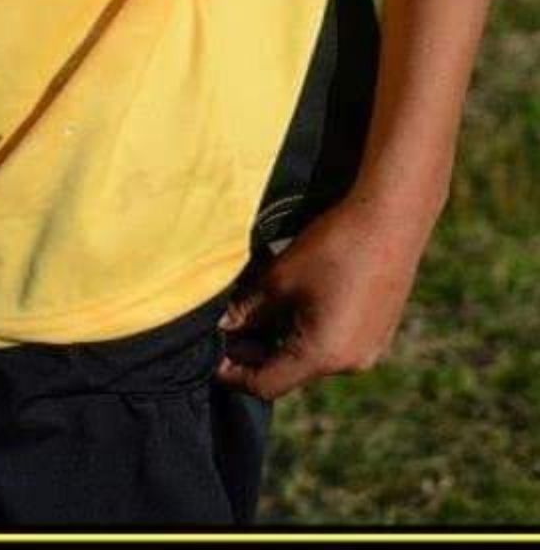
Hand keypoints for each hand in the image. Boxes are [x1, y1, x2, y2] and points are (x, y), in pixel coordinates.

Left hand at [214, 193, 431, 401]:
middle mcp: (349, 364)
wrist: (390, 219)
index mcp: (322, 356)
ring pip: (312, 357)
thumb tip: (224, 325)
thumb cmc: (332, 247)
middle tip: (231, 326)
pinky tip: (295, 301)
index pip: (267, 384)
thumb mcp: (279, 278)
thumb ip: (248, 309)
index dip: (235, 374)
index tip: (213, 358)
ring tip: (260, 308)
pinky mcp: (378, 332)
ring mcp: (368, 350)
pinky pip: (335, 343)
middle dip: (257, 352)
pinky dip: (309, 331)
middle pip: (290, 372)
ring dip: (283, 339)